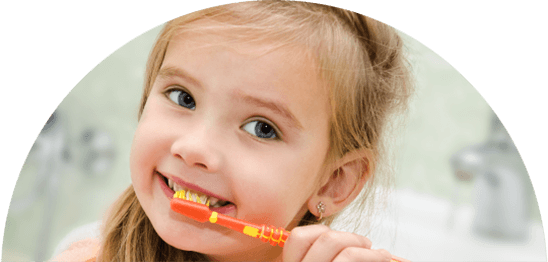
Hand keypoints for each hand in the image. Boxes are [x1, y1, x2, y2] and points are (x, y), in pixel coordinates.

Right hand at [283, 225, 405, 261]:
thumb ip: (325, 256)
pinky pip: (349, 257)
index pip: (297, 239)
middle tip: (367, 244)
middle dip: (350, 237)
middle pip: (322, 236)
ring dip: (362, 244)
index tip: (339, 239)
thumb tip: (345, 240)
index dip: (319, 233)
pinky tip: (383, 258)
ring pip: (334, 241)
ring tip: (379, 254)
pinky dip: (372, 254)